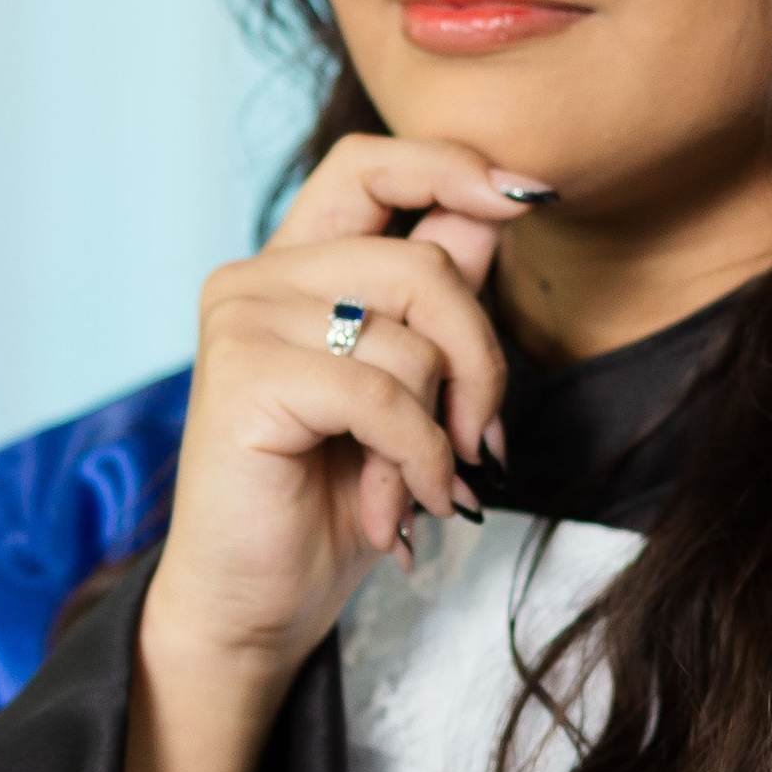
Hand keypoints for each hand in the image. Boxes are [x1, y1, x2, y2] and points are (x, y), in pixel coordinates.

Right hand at [141, 134, 541, 701]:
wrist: (254, 607)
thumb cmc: (325, 503)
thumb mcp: (406, 389)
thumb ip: (437, 296)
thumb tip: (499, 205)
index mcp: (292, 269)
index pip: (371, 165)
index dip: (453, 167)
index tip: (529, 198)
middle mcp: (256, 279)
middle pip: (421, 265)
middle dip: (480, 358)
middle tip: (482, 441)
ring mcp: (243, 321)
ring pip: (411, 337)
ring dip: (442, 431)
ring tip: (422, 488)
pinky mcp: (244, 377)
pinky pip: (382, 394)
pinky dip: (417, 458)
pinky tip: (402, 507)